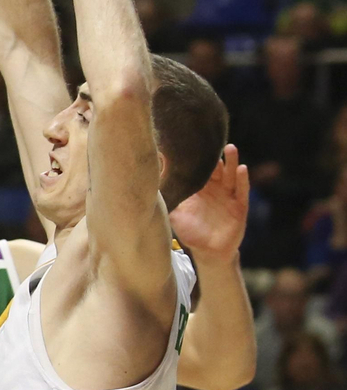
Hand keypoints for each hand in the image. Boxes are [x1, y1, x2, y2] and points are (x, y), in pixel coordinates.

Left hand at [170, 144, 249, 260]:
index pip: (198, 169)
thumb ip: (166, 197)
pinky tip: (242, 168)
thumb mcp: (175, 212)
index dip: (195, 157)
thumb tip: (146, 182)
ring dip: (231, 162)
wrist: (207, 252)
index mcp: (199, 189)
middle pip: (216, 168)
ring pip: (231, 175)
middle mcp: (215, 190)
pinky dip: (243, 180)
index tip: (189, 141)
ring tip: (230, 148)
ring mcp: (228, 197)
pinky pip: (241, 191)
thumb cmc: (190, 231)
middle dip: (214, 154)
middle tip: (210, 138)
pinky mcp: (239, 207)